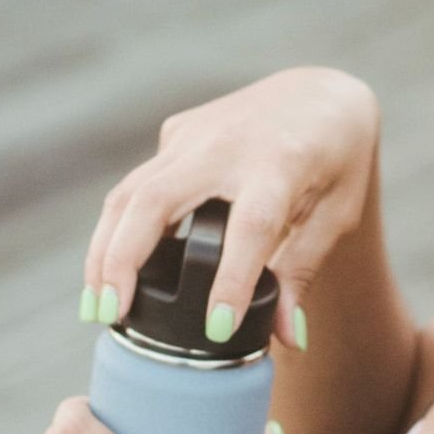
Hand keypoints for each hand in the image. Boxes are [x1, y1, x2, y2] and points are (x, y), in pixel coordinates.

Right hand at [82, 66, 381, 351]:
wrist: (321, 95)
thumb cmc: (336, 162)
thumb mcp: (335, 215)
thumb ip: (303, 272)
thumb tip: (286, 338)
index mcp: (281, 164)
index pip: (250, 227)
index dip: (231, 279)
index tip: (216, 329)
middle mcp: (227, 144)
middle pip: (156, 200)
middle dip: (123, 260)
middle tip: (109, 315)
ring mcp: (194, 134)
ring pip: (130, 193)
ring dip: (105, 250)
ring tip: (97, 305)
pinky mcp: (175, 134)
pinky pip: (138, 185)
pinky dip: (118, 230)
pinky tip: (111, 272)